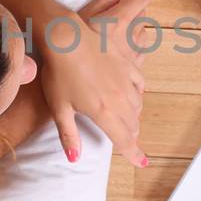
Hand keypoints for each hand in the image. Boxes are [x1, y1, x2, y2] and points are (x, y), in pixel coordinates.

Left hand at [35, 0, 159, 166]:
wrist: (65, 37)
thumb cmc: (58, 72)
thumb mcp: (59, 108)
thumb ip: (69, 135)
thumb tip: (74, 158)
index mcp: (103, 112)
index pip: (124, 140)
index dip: (134, 154)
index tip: (142, 162)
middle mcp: (119, 98)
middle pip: (132, 125)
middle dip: (131, 136)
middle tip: (127, 143)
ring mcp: (125, 80)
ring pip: (138, 106)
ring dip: (134, 118)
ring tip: (127, 122)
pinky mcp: (126, 65)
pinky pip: (139, 84)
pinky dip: (138, 94)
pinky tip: (134, 94)